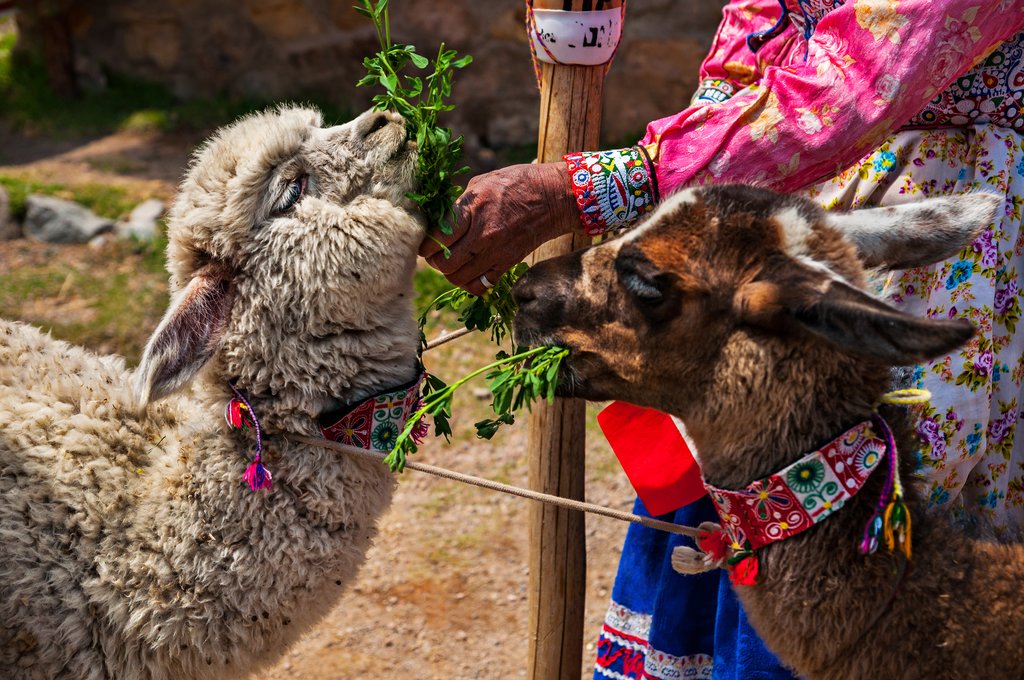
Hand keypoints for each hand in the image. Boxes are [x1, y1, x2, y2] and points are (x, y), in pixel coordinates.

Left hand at [420, 162, 578, 295]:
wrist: (555, 197)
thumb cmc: (518, 182)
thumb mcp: (483, 182)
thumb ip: (460, 204)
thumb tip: (440, 220)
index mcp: (474, 210)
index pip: (437, 237)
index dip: (425, 242)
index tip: (425, 241)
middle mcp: (483, 235)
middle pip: (444, 263)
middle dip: (434, 260)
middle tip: (435, 254)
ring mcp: (496, 253)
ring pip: (458, 278)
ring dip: (450, 273)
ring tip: (451, 263)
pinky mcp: (508, 263)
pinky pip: (480, 285)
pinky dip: (470, 283)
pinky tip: (469, 272)